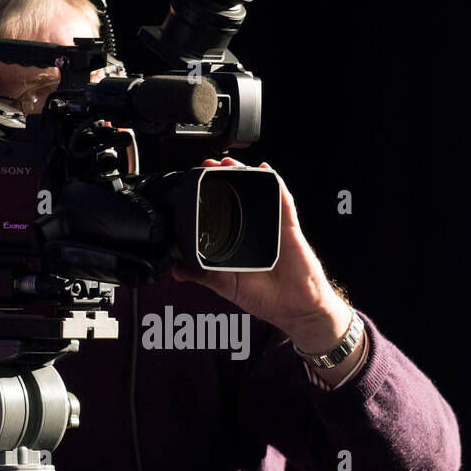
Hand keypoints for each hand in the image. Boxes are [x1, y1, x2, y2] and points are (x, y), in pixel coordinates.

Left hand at [171, 158, 351, 351]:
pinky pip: (282, 200)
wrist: (294, 308)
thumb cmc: (265, 298)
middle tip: (208, 166)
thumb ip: (202, 275)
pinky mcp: (288, 226)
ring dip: (244, 174)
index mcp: (237, 242)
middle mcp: (253, 230)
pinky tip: (264, 170)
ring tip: (228, 163)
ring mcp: (271, 226)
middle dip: (223, 177)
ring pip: (257, 192)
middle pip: (238, 196)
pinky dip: (274, 182)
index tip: (193, 183)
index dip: (208, 196)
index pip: (220, 212)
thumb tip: (176, 269)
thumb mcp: (225, 285)